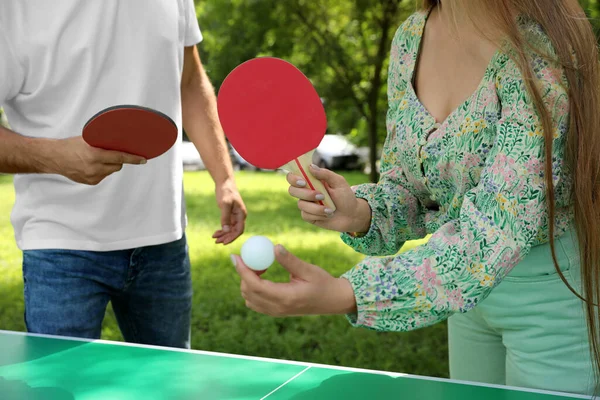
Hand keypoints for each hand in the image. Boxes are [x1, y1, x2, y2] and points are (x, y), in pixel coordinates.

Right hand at [47, 136, 145, 184]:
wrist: (54, 157)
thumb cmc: (70, 145)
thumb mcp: (88, 140)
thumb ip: (103, 143)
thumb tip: (120, 142)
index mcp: (94, 155)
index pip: (119, 157)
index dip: (133, 158)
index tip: (143, 159)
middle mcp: (94, 168)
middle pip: (118, 165)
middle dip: (118, 160)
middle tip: (112, 153)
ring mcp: (92, 177)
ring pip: (111, 171)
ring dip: (109, 165)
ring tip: (97, 159)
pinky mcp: (91, 182)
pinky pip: (103, 175)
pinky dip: (102, 170)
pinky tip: (92, 165)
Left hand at [213, 179, 246, 243]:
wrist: (225, 183)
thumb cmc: (226, 192)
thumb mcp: (225, 204)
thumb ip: (225, 217)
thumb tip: (225, 230)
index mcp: (241, 214)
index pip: (239, 230)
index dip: (232, 237)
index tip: (224, 242)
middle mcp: (240, 217)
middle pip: (234, 231)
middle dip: (226, 237)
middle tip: (216, 242)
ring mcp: (235, 216)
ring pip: (230, 229)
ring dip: (223, 235)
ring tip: (214, 239)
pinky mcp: (230, 215)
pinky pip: (227, 225)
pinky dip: (222, 230)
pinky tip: (216, 233)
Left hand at [232, 244, 356, 316]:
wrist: (333, 301)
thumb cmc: (323, 283)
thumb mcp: (308, 270)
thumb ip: (290, 260)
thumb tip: (274, 247)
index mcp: (286, 297)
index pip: (255, 285)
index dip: (242, 270)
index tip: (235, 256)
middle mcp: (278, 308)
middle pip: (248, 292)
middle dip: (244, 274)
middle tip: (251, 257)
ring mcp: (276, 312)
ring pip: (250, 299)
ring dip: (248, 282)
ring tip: (261, 266)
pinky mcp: (277, 312)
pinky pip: (256, 303)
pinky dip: (252, 289)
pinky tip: (263, 276)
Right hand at [287, 164, 370, 232]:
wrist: (352, 215)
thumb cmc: (345, 196)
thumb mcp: (339, 182)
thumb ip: (325, 174)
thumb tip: (310, 167)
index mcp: (311, 180)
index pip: (293, 177)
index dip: (293, 178)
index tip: (303, 182)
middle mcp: (306, 191)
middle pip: (292, 191)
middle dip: (306, 194)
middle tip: (321, 196)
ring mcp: (306, 204)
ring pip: (301, 204)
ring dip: (316, 207)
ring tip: (330, 209)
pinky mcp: (308, 216)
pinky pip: (306, 215)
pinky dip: (318, 215)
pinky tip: (327, 215)